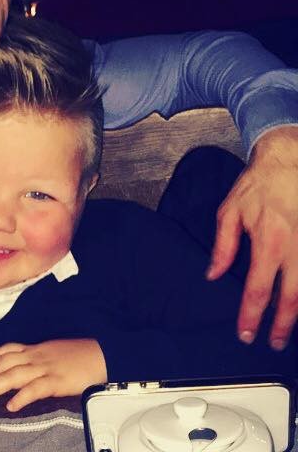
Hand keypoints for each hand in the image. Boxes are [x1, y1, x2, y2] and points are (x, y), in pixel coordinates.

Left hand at [0, 339, 106, 411]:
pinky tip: (12, 405)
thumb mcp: (53, 351)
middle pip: (5, 362)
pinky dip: (22, 396)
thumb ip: (36, 357)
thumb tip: (22, 366)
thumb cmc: (79, 354)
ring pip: (15, 374)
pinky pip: (36, 389)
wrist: (103, 353)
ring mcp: (46, 367)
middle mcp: (36, 356)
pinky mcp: (57, 381)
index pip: (6, 349)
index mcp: (35, 349)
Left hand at [208, 126, 297, 348]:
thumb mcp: (230, 212)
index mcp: (268, 242)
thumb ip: (223, 247)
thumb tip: (213, 275)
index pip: (258, 289)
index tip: (247, 334)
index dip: (252, 316)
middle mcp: (295, 248)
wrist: (288, 161)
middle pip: (292, 299)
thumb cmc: (257, 186)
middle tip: (272, 342)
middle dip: (282, 325)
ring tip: (290, 329)